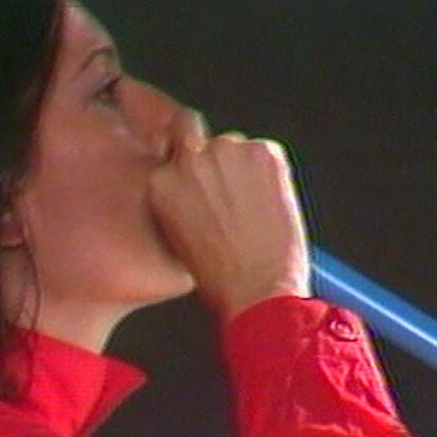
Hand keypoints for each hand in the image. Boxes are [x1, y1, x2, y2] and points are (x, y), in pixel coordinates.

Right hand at [147, 110, 310, 322]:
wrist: (258, 290)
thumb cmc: (221, 279)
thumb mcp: (180, 238)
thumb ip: (184, 200)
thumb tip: (203, 187)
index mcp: (162, 185)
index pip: (176, 156)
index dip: (197, 172)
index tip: (208, 185)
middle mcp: (189, 161)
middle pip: (207, 146)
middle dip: (221, 166)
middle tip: (236, 197)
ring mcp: (227, 153)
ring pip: (238, 148)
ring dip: (247, 169)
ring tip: (256, 210)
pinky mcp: (262, 152)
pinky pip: (268, 152)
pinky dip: (274, 172)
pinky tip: (272, 205)